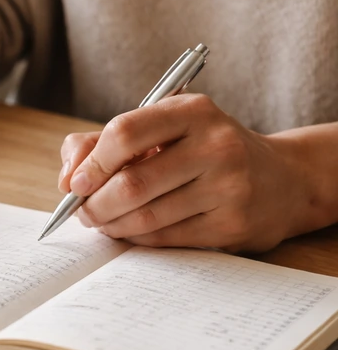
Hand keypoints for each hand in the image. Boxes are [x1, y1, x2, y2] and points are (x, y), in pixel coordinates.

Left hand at [57, 93, 311, 251]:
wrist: (283, 181)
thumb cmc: (203, 151)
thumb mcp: (163, 130)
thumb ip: (103, 142)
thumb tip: (67, 178)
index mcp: (192, 111)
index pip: (125, 132)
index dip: (92, 162)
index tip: (74, 183)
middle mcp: (215, 145)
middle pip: (132, 183)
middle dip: (95, 204)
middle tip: (82, 211)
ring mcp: (228, 186)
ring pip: (145, 216)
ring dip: (111, 225)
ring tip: (102, 221)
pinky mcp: (233, 224)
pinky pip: (165, 238)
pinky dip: (136, 238)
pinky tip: (130, 231)